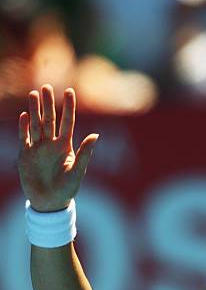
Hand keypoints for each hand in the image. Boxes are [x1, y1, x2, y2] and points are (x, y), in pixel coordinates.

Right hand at [17, 84, 98, 211]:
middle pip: (50, 119)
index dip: (68, 106)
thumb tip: (96, 135)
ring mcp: (38, 148)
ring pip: (36, 124)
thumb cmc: (67, 189)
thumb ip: (85, 153)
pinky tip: (24, 115)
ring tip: (34, 94)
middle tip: (45, 86)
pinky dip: (24, 127)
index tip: (69, 91)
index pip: (67, 121)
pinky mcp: (26, 155)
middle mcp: (51, 143)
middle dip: (48, 103)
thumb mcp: (78, 171)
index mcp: (66, 145)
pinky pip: (25, 137)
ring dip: (35, 110)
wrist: (50, 203)